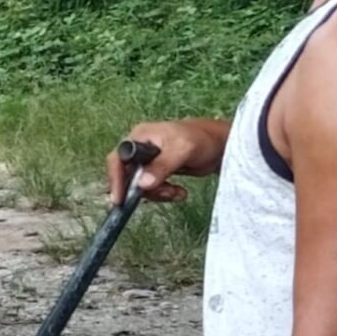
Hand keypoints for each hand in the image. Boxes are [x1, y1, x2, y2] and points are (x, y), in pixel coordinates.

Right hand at [108, 118, 228, 203]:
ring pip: (140, 185)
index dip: (116, 179)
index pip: (118, 159)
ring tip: (175, 192)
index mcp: (141, 137)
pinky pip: (152, 188)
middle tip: (162, 194)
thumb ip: (161, 166)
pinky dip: (164, 194)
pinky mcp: (158, 171)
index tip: (120, 198)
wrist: (220, 146)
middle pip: (127, 175)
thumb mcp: (182, 151)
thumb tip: (142, 184)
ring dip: (157, 193)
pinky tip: (179, 192)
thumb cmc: (202, 139)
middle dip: (143, 189)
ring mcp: (149, 160)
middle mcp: (141, 148)